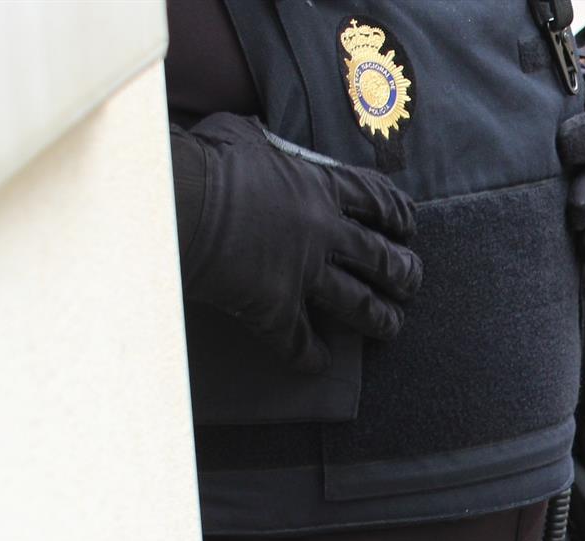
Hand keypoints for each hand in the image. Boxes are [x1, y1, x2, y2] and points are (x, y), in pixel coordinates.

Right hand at [174, 113, 421, 370]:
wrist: (174, 201)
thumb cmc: (202, 161)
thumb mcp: (239, 134)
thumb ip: (259, 140)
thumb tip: (252, 132)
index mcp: (318, 186)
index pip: (377, 199)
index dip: (399, 215)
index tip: (407, 228)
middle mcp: (323, 232)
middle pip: (381, 257)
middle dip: (403, 272)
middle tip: (410, 282)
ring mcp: (303, 272)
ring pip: (359, 303)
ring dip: (381, 318)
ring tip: (392, 327)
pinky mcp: (276, 307)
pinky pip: (301, 341)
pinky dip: (312, 356)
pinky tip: (318, 364)